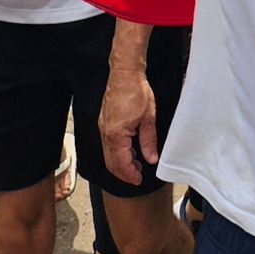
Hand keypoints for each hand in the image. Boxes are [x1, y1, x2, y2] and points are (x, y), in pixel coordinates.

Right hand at [100, 67, 158, 183]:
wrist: (125, 73)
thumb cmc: (137, 92)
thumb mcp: (149, 118)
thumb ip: (149, 141)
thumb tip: (151, 159)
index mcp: (116, 135)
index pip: (121, 163)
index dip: (130, 175)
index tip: (139, 180)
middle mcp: (105, 133)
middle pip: (111, 163)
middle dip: (124, 172)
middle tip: (138, 176)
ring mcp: (103, 128)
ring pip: (108, 154)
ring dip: (121, 162)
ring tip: (136, 164)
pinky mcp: (104, 122)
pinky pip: (108, 144)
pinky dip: (117, 152)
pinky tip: (130, 150)